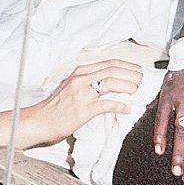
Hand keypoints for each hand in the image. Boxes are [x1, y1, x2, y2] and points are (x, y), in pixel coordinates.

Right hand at [26, 59, 140, 147]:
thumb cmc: (55, 107)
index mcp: (80, 72)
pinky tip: (127, 109)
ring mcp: (82, 93)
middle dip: (133, 75)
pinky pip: (106, 105)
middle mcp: (81, 78)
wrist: (38, 121)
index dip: (128, 66)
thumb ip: (89, 83)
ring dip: (130, 87)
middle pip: (114, 70)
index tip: (139, 71)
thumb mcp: (71, 88)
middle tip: (145, 81)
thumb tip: (110, 86)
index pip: (110, 63)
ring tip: (140, 92)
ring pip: (112, 83)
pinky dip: (119, 106)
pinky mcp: (83, 109)